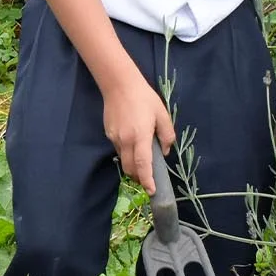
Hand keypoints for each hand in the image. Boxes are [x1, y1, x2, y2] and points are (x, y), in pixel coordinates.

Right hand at [103, 76, 175, 194]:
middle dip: (138, 177)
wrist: (119, 84)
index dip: (147, 180)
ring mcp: (115, 138)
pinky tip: (132, 141)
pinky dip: (126, 152)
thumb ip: (166, 135)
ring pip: (123, 159)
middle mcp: (125, 141)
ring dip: (132, 165)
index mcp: (140, 136)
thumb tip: (164, 151)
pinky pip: (118, 149)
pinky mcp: (108, 133)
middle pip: (130, 168)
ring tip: (141, 159)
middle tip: (148, 179)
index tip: (151, 191)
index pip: (143, 165)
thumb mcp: (162, 114)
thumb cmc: (144, 98)